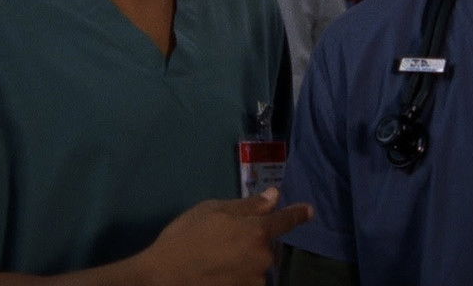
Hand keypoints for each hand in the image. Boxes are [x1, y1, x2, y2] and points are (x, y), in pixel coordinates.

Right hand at [136, 187, 313, 285]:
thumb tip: (274, 196)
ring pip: (258, 266)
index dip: (297, 214)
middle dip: (256, 241)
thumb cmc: (185, 238)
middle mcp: (263, 257)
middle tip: (227, 241)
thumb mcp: (212, 210)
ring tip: (218, 260)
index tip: (309, 211)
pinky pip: (249, 281)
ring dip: (247, 261)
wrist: (163, 278)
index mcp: (257, 231)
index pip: (285, 220)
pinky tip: (218, 273)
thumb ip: (247, 205)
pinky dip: (239, 276)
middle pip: (268, 246)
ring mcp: (256, 281)